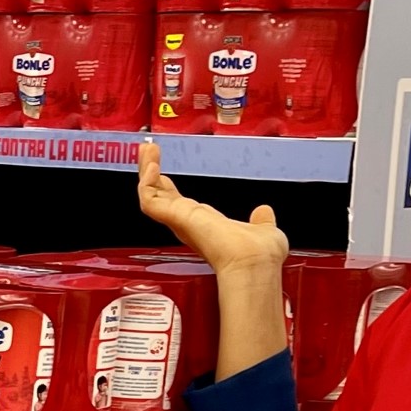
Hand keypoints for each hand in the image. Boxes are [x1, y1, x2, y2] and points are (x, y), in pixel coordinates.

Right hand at [137, 142, 289, 275]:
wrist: (254, 262)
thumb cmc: (259, 255)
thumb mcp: (262, 230)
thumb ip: (260, 221)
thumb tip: (264, 212)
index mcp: (204, 226)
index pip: (175, 202)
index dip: (165, 185)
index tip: (160, 168)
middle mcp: (188, 224)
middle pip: (158, 194)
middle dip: (150, 170)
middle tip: (147, 150)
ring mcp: (179, 220)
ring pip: (150, 193)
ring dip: (147, 168)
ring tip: (147, 148)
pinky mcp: (174, 217)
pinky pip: (149, 198)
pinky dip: (147, 180)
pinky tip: (153, 164)